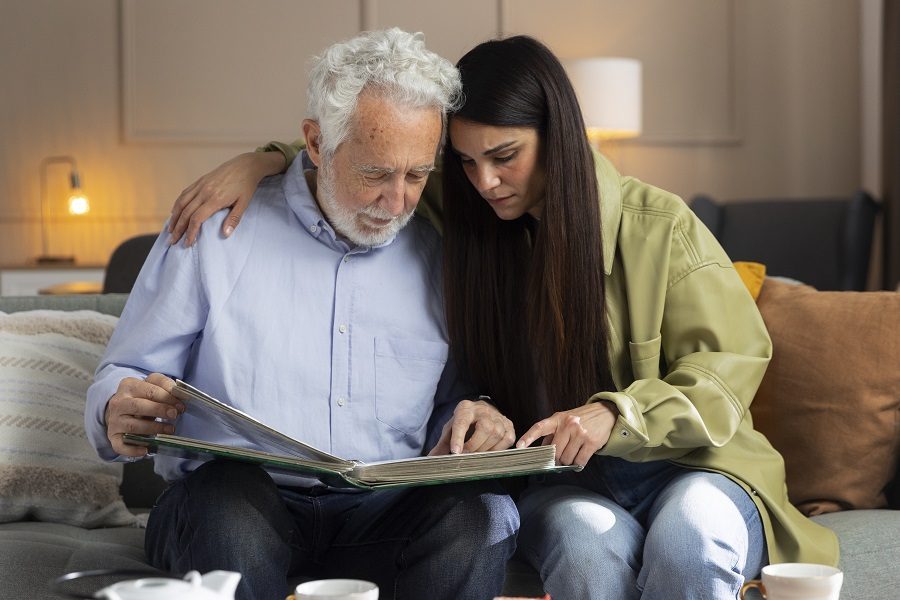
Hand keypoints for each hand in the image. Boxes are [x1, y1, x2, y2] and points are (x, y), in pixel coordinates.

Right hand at [104, 373, 184, 456]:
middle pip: (139, 406)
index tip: (181, 406)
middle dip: (159, 410)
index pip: (149, 390)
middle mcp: (118, 403)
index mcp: (128, 386)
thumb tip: (179, 393)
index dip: (167, 398)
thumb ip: (165, 385)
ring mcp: (114, 421)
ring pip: (133, 426)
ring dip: (153, 429)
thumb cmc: (143, 397)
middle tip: (175, 415)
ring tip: (170, 430)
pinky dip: (133, 449)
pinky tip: (146, 450)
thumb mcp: (152, 385)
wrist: (121, 410)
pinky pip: (120, 445)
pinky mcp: (113, 436)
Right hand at [168, 151, 285, 246]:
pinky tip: (174, 212)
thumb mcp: (244, 204)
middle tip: (172, 241)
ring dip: (174, 218)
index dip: (190, 232)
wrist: (245, 165)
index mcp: (215, 199)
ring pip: (182, 203)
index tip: (187, 243)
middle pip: (186, 213)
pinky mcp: (200, 181)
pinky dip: (177, 204)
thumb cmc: (246, 186)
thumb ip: (234, 219)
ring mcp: (200, 185)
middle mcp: (204, 192)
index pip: (197, 219)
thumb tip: (225, 234)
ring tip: (170, 230)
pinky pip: (184, 193)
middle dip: (178, 229)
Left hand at [428, 398, 514, 455]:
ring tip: (476, 456)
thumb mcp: (451, 429)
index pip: (462, 422)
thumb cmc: (464, 422)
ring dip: (485, 450)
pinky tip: (489, 452)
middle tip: (466, 456)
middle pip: (484, 428)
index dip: (458, 438)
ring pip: (496, 434)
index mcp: (465, 409)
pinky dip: (498, 449)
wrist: (481, 412)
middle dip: (474, 446)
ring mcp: (498, 417)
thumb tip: (431, 459)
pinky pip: (507, 439)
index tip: (455, 452)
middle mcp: (483, 410)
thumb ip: (443, 444)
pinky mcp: (509, 425)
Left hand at [515, 402, 618, 466]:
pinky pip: (579, 461)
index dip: (528, 437)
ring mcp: (580, 433)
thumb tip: (541, 449)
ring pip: (566, 459)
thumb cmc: (582, 418)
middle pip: (554, 452)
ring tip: (573, 454)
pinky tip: (580, 460)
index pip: (539, 427)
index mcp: (558, 418)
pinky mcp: (591, 442)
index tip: (519, 446)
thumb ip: (552, 433)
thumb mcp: (565, 419)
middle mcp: (568, 425)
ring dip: (568, 462)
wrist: (606, 413)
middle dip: (556, 459)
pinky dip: (578, 465)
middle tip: (560, 459)